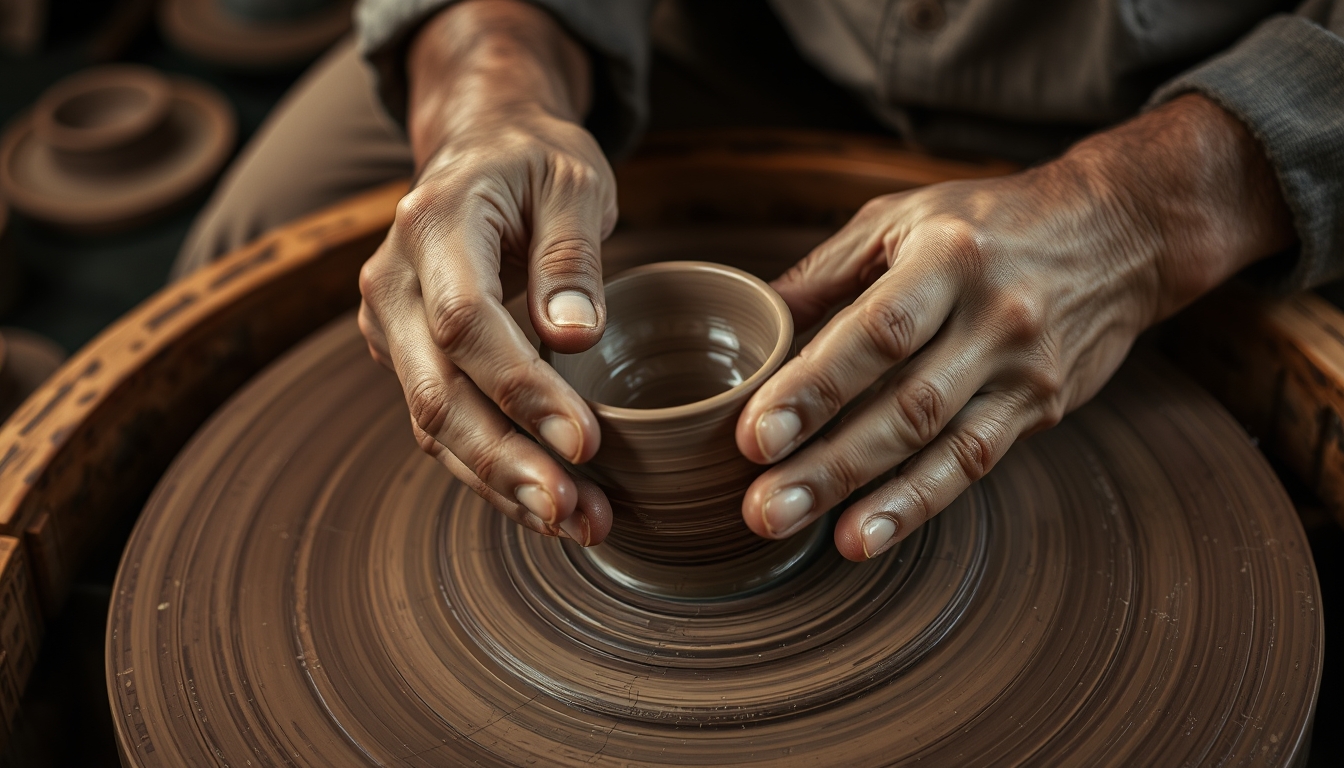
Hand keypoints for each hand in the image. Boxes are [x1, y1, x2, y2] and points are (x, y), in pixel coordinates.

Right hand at [357, 0, 613, 544]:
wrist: (482, 151)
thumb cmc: (536, 162)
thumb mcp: (574, 180)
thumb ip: (572, 253)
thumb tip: (575, 338)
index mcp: (433, 225)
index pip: (467, 324)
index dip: (523, 390)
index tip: (586, 440)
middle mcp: (394, 284)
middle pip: (437, 393)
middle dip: (505, 463)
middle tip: (570, 512)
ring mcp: (391, 326)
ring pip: (434, 425)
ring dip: (502, 484)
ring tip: (575, 523)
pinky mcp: (407, 359)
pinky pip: (444, 426)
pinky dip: (493, 472)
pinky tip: (548, 505)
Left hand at [736, 94, 1294, 560]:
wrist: (1121, 232)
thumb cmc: (989, 222)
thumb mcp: (904, 218)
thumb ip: (826, 273)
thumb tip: (751, 323)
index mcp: (948, 255)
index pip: (876, 333)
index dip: (814, 388)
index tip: (756, 435)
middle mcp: (994, 315)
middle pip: (903, 404)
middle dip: (826, 464)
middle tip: (760, 508)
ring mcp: (1024, 369)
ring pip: (937, 445)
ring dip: (863, 497)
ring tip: (794, 528)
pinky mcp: (1041, 408)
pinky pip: (971, 464)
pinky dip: (914, 504)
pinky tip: (863, 535)